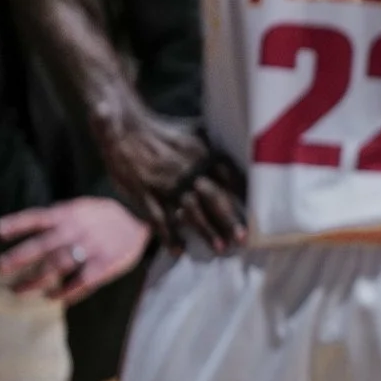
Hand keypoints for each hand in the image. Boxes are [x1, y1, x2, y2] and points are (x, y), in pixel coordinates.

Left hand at [0, 198, 151, 303]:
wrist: (144, 220)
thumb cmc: (106, 216)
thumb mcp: (83, 206)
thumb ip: (58, 217)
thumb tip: (24, 227)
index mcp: (69, 214)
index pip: (39, 217)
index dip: (18, 224)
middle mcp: (77, 230)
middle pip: (44, 245)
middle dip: (21, 256)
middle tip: (1, 267)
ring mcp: (91, 248)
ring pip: (58, 266)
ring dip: (36, 280)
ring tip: (18, 290)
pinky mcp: (105, 265)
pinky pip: (81, 282)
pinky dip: (65, 292)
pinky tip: (52, 297)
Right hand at [98, 110, 245, 252]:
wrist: (126, 129)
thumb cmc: (167, 133)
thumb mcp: (196, 133)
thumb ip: (218, 150)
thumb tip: (245, 158)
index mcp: (203, 153)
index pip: (230, 176)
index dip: (243, 196)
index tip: (255, 212)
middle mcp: (188, 170)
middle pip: (213, 197)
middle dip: (229, 219)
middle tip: (242, 238)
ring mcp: (166, 184)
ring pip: (190, 211)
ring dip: (206, 230)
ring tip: (220, 248)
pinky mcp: (145, 194)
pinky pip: (159, 218)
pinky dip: (169, 236)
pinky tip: (179, 251)